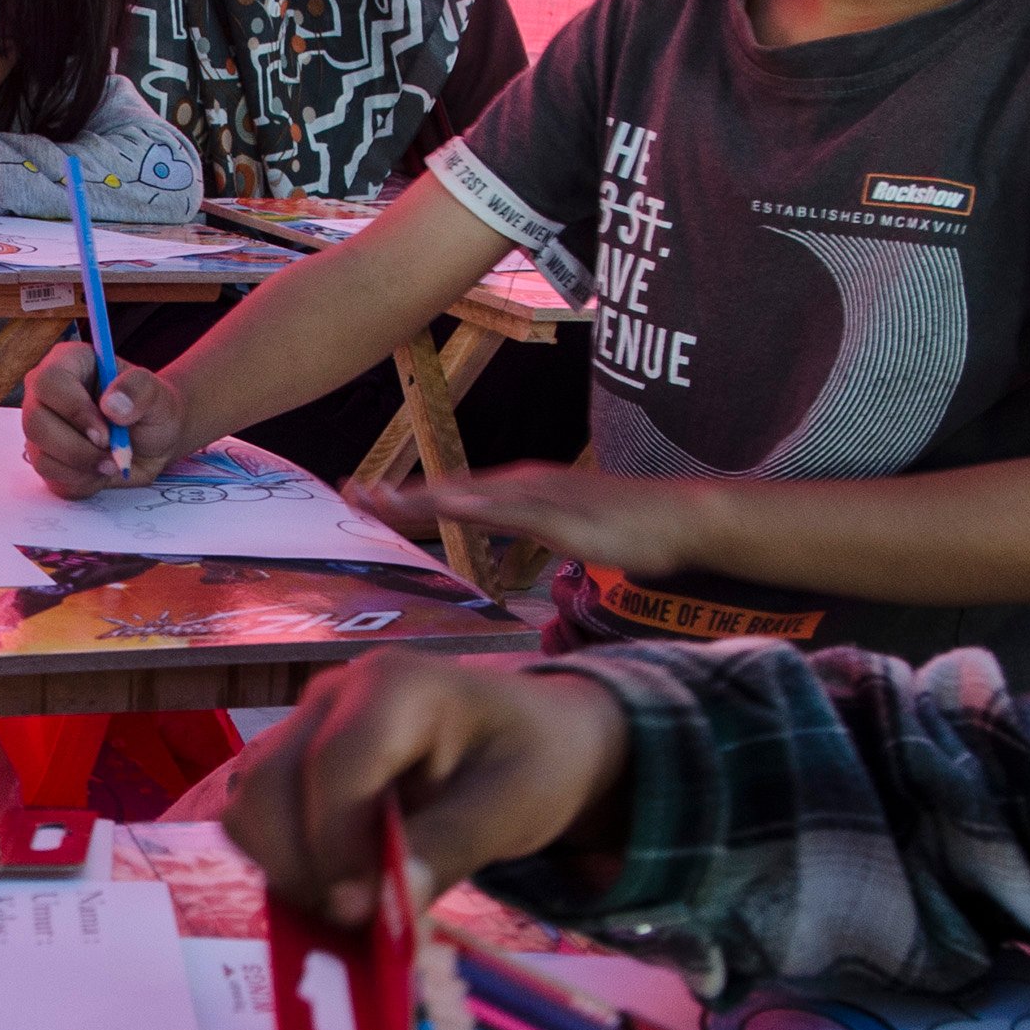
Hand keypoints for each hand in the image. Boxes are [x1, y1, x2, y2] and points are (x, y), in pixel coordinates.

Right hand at [20, 342, 189, 498]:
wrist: (155, 441)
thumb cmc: (152, 409)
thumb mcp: (158, 394)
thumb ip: (139, 390)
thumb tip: (111, 405)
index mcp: (68, 364)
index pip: (49, 382)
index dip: (74, 411)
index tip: (106, 434)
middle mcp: (46, 394)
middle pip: (35, 422)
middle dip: (76, 448)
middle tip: (111, 455)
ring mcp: (42, 429)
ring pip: (41, 455)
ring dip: (82, 468)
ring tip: (113, 462)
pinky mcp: (47, 459)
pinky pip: (52, 478)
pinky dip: (82, 482)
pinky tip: (102, 471)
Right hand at [225, 651, 631, 927]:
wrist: (536, 740)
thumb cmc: (535, 761)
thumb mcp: (514, 807)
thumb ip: (449, 850)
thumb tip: (384, 907)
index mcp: (395, 684)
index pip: (334, 765)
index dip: (335, 845)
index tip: (362, 912)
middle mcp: (333, 694)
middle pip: (270, 783)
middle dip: (301, 865)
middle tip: (357, 922)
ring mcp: (304, 727)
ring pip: (249, 805)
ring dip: (286, 868)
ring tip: (351, 905)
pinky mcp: (293, 763)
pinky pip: (258, 820)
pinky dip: (285, 864)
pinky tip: (341, 886)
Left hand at [356, 462, 724, 573]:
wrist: (681, 520)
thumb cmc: (628, 530)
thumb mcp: (561, 534)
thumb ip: (526, 533)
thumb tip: (499, 542)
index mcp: (520, 495)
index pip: (452, 498)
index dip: (406, 500)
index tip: (363, 499)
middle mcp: (524, 487)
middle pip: (449, 492)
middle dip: (398, 495)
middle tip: (348, 493)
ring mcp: (544, 497)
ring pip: (472, 496)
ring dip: (425, 498)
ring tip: (381, 500)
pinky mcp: (566, 514)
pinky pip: (514, 511)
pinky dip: (478, 506)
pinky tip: (449, 506)